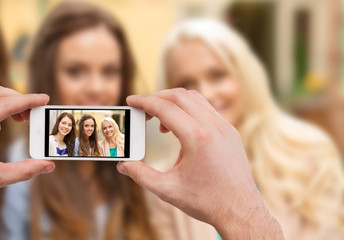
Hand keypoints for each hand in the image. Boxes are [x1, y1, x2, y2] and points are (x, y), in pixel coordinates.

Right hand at [117, 88, 282, 238]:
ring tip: (160, 123)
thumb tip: (123, 165)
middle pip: (179, 96)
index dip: (144, 102)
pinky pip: (206, 109)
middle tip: (141, 110)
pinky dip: (188, 111)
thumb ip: (141, 175)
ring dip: (173, 103)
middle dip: (156, 98)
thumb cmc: (206, 201)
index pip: (165, 107)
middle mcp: (214, 127)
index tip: (131, 100)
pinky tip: (179, 130)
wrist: (240, 211)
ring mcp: (225, 127)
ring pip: (195, 99)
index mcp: (197, 138)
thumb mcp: (168, 190)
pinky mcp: (230, 132)